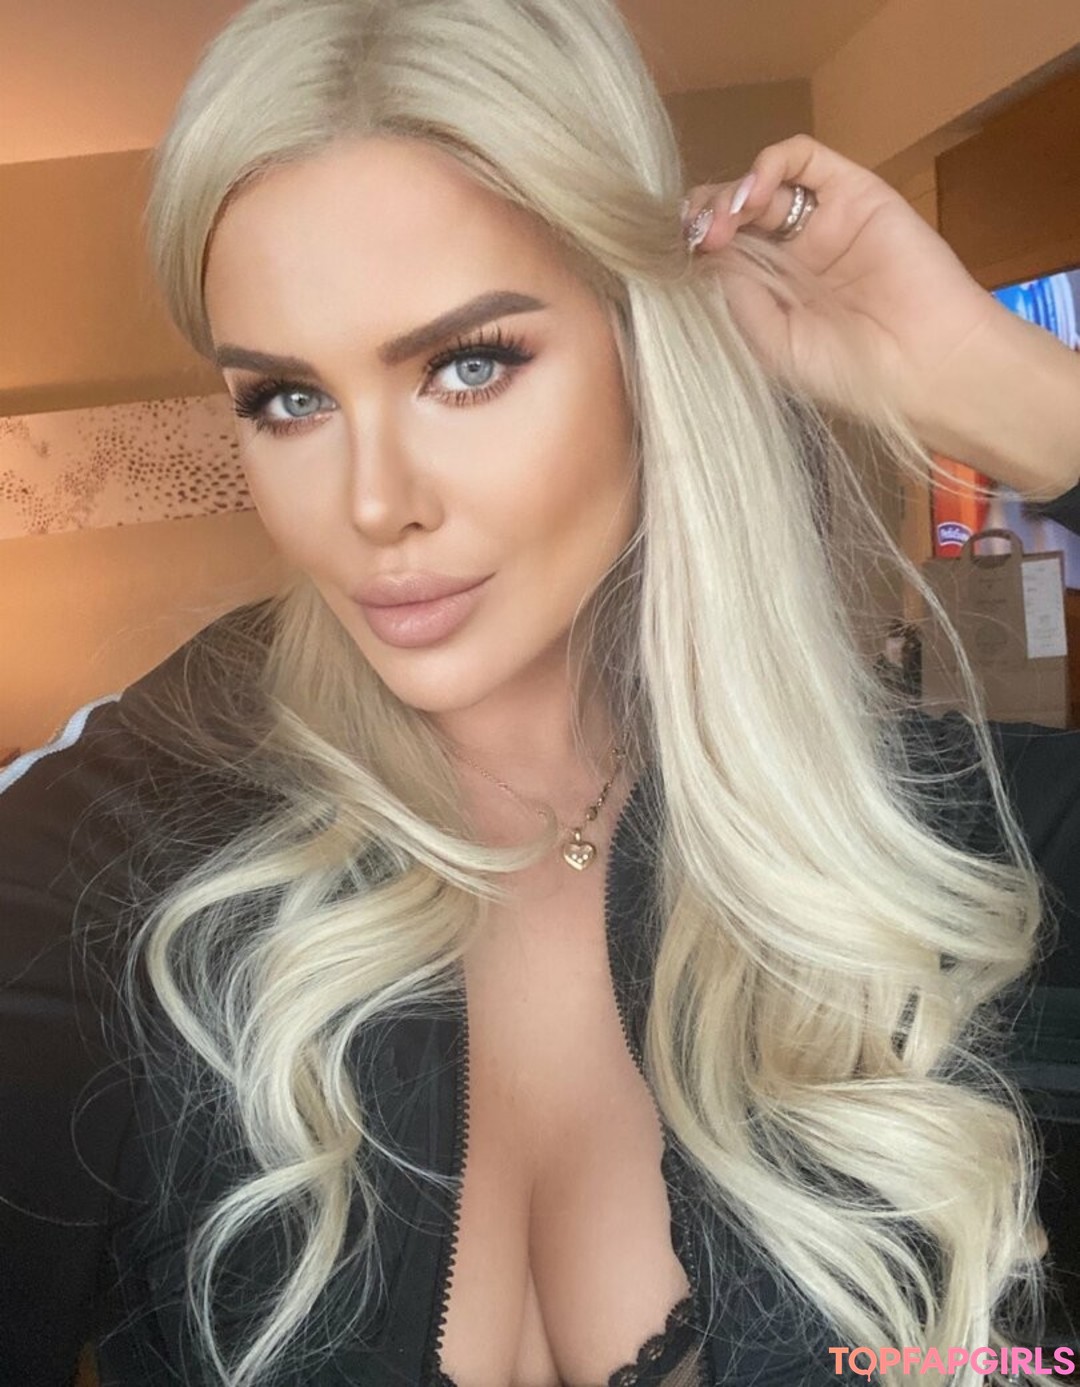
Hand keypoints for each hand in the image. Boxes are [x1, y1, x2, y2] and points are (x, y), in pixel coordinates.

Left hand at [681, 133, 1009, 432]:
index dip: (694, 245)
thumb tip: (704, 254)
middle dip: (707, 218)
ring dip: (731, 193)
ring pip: (764, 182)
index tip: (681, 256)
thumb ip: (736, 296)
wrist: (924, 364)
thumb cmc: (850, 372)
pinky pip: (806, 158)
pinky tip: (755, 193)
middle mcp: (795, 253)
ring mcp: (824, 220)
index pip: (720, 252)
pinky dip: (771, 163)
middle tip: (701, 237)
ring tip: (725, 221)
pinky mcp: (854, 192)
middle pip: (735, 212)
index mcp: (772, 293)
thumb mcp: (772, 344)